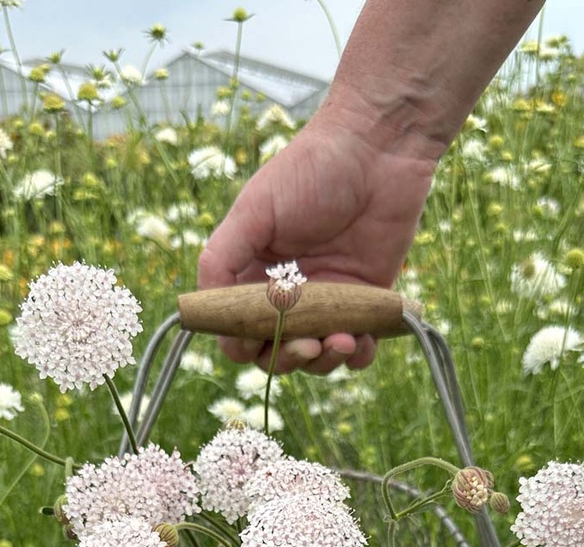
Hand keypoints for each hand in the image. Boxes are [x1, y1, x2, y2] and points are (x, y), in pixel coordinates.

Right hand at [197, 108, 437, 373]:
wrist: (380, 149)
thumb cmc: (311, 170)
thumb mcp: (254, 209)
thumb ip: (222, 257)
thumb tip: (203, 307)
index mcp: (254, 274)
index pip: (236, 330)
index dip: (241, 343)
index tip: (255, 339)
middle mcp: (288, 294)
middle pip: (275, 352)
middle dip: (287, 358)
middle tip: (307, 345)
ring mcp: (328, 301)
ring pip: (317, 356)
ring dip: (324, 361)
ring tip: (340, 341)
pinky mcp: (366, 302)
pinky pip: (359, 347)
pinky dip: (358, 356)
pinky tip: (359, 342)